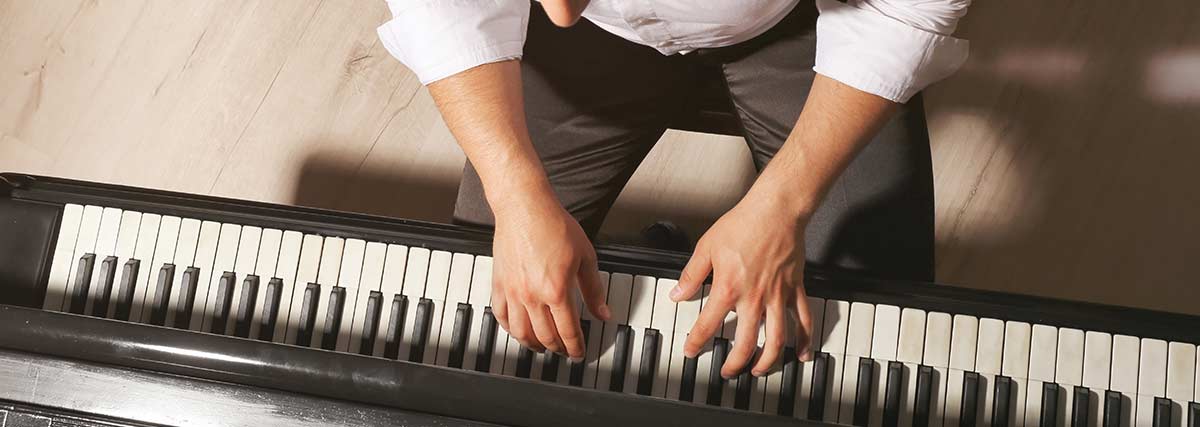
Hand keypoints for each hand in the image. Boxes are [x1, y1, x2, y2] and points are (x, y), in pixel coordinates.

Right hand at [490, 196, 610, 359]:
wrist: (525, 207)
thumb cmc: (555, 226)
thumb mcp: (585, 257)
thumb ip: (594, 289)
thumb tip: (604, 313)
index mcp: (557, 291)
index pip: (568, 331)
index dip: (575, 347)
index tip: (578, 353)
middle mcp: (533, 296)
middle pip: (545, 336)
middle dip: (558, 348)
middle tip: (564, 350)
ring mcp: (513, 292)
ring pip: (520, 332)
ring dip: (533, 345)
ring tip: (542, 346)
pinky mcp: (499, 284)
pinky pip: (500, 316)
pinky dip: (509, 328)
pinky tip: (517, 329)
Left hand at [671, 192, 815, 377]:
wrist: (776, 210)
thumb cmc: (743, 224)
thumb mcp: (706, 248)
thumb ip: (691, 275)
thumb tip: (677, 294)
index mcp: (728, 289)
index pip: (707, 325)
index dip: (696, 342)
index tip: (691, 351)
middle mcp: (754, 298)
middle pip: (746, 344)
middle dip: (735, 363)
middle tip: (728, 371)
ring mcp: (778, 296)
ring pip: (777, 340)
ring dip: (768, 361)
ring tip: (760, 371)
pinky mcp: (795, 289)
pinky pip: (804, 320)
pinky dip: (805, 340)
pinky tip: (801, 355)